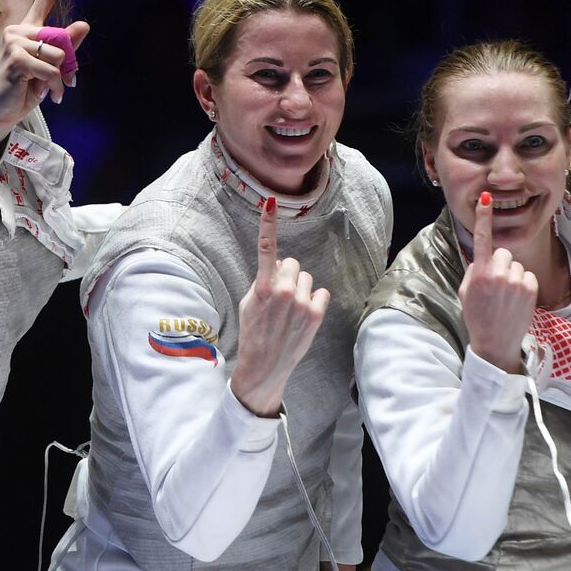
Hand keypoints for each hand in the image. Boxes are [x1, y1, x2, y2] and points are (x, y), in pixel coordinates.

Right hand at [0, 0, 89, 155]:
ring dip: (60, 78)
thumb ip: (66, 48)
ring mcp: (14, 42)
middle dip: (67, 66)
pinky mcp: (16, 58)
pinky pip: (50, 70)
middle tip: (56, 83)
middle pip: (61, 39)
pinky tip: (46, 95)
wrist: (0, 110)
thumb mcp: (50, 69)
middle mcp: (18, 30)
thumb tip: (84, 24)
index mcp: (28, 30)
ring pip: (58, 55)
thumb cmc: (24, 89)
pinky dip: (54, 85)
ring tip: (46, 89)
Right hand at [228, 198, 330, 415]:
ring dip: (301, 288)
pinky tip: (303, 314)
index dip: (267, 225)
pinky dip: (314, 300)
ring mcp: (301, 304)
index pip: (266, 250)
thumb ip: (264, 280)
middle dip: (288, 274)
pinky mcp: (315, 315)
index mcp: (263, 288)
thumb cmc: (254, 332)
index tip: (269, 204)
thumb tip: (282, 264)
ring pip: (308, 278)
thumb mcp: (250, 303)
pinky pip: (321, 292)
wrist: (264, 366)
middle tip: (280, 295)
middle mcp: (284, 292)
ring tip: (290, 309)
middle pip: (294, 264)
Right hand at [458, 192, 536, 372]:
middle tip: (495, 285)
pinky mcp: (530, 289)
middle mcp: (498, 274)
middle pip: (503, 253)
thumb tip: (484, 257)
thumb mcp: (466, 293)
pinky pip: (527, 275)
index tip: (486, 198)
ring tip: (506, 297)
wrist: (495, 344)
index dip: (483, 217)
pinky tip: (516, 300)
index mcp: (479, 274)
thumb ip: (474, 270)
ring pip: (516, 264)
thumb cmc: (478, 317)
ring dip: (512, 276)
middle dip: (500, 264)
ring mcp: (516, 281)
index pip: (481, 239)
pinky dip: (524, 285)